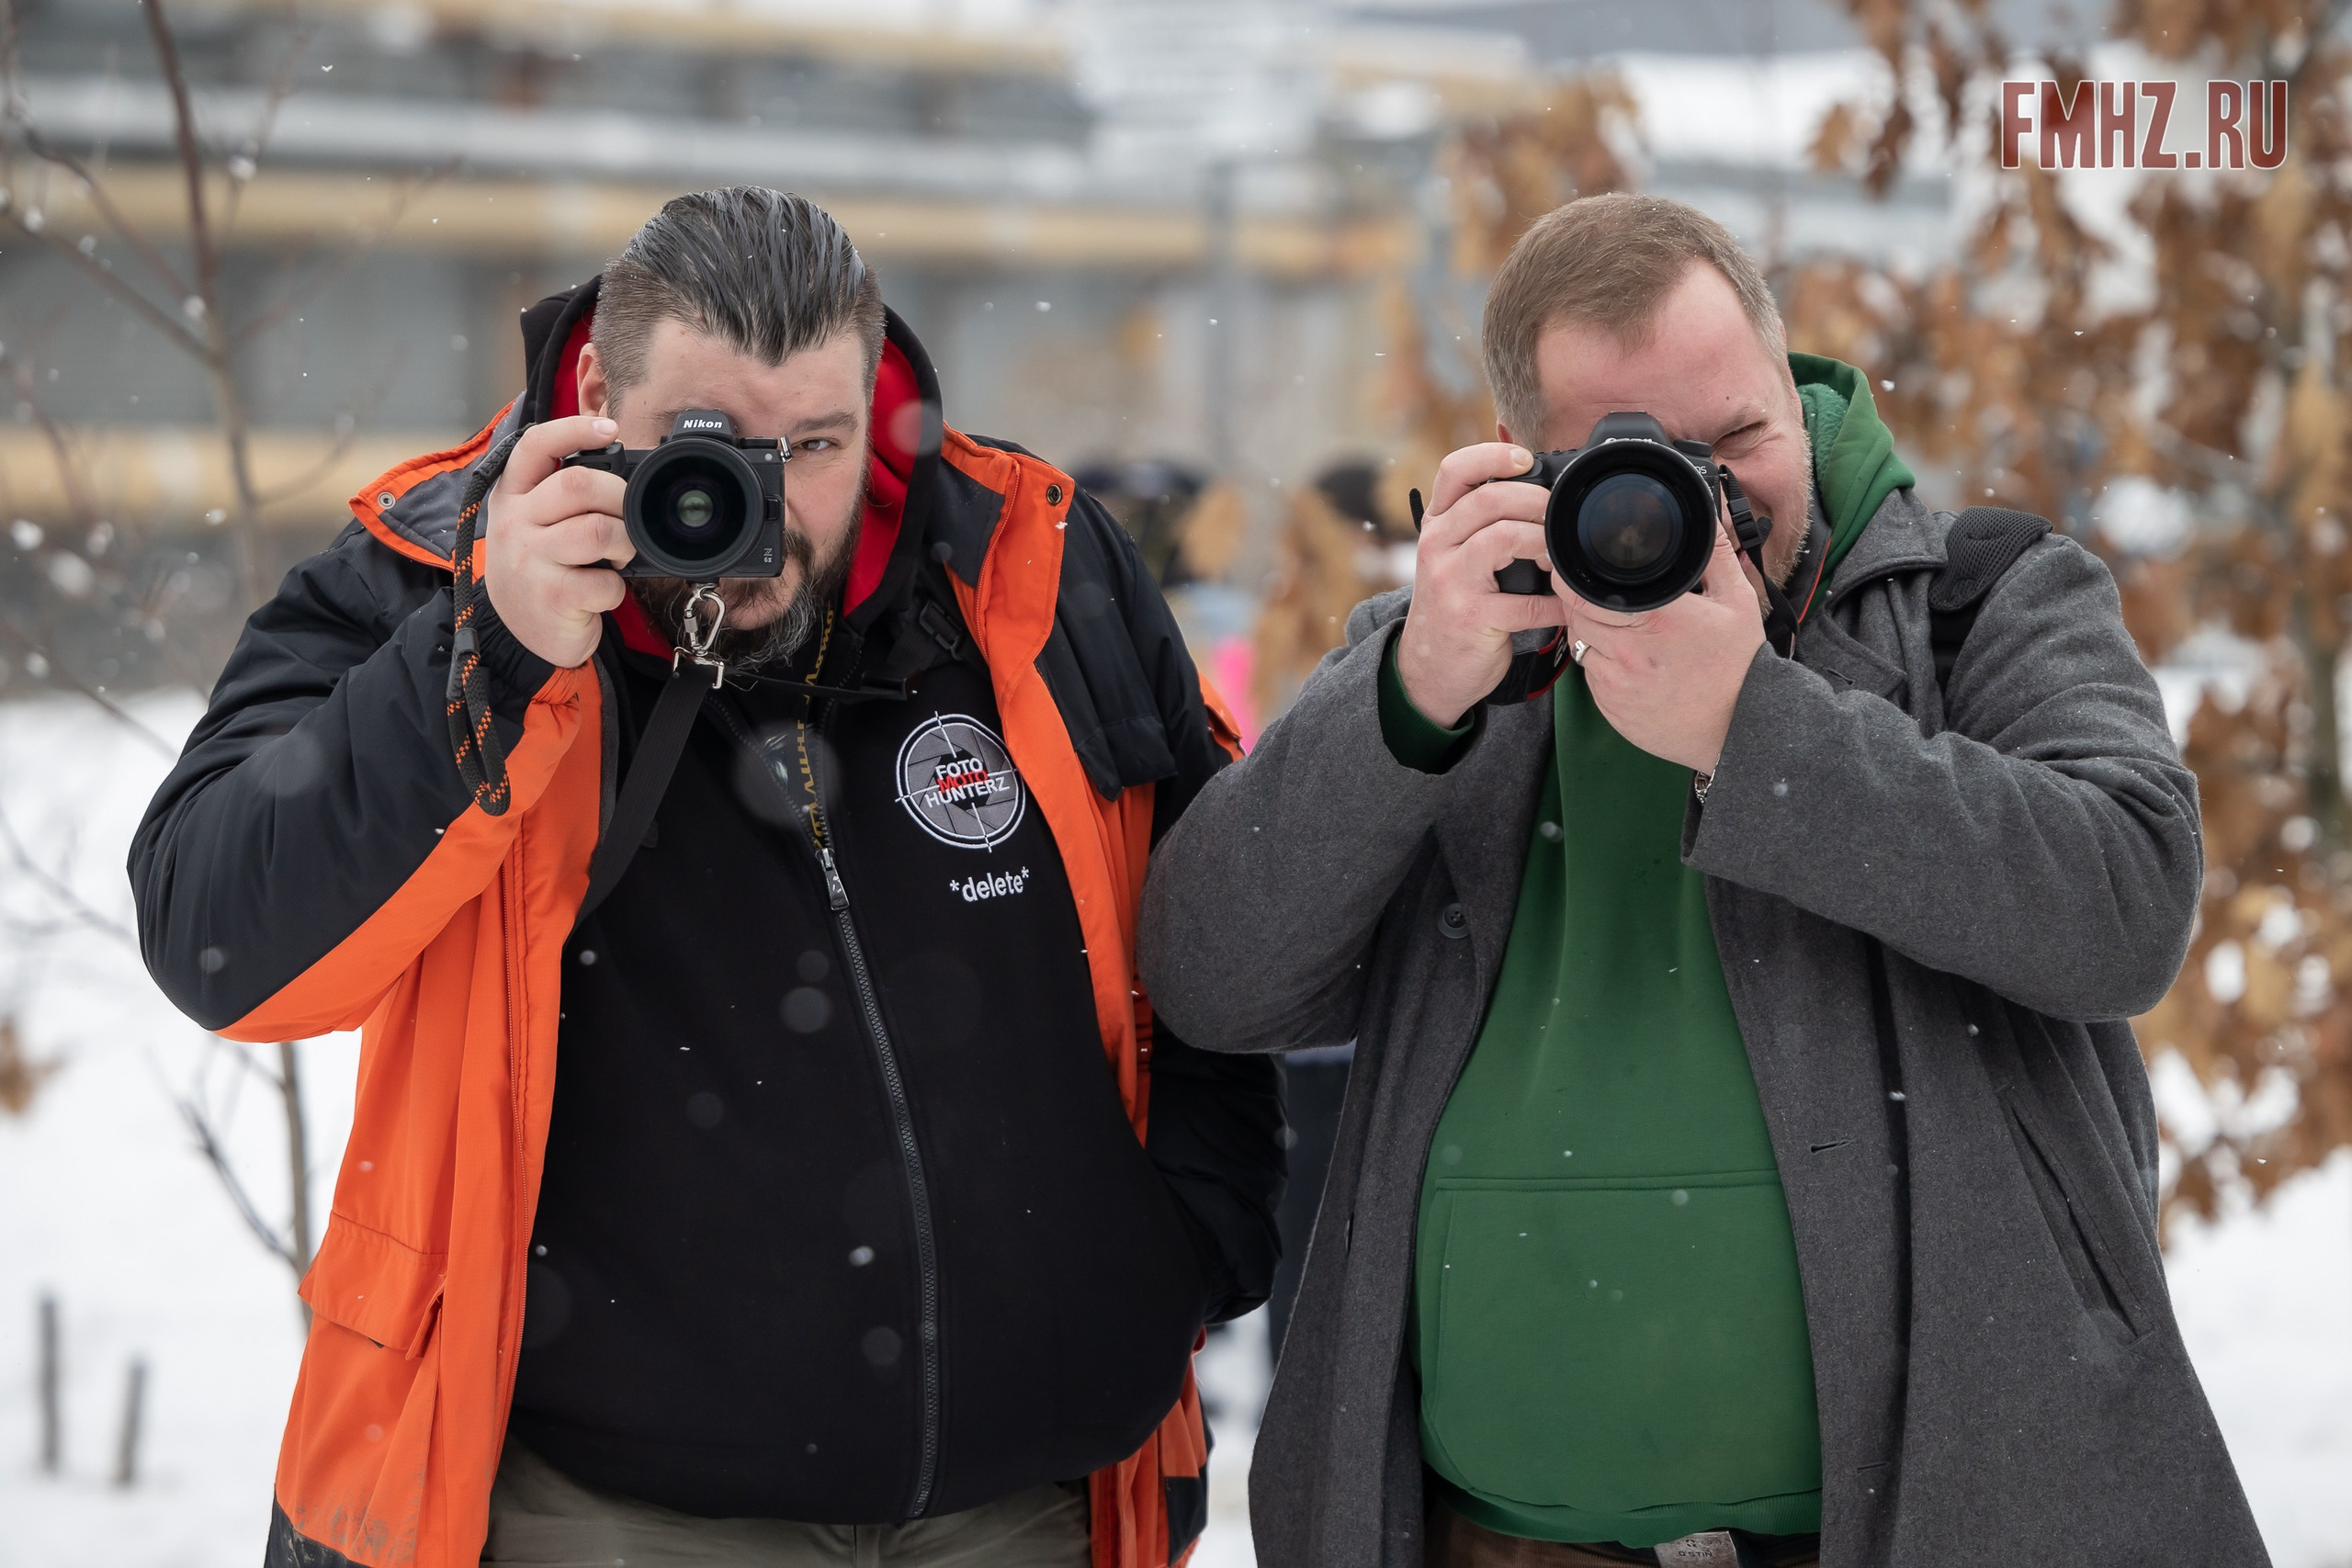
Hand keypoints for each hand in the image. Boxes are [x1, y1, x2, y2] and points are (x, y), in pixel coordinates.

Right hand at [482, 416, 631, 667]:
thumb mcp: (535, 523)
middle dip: (618, 496)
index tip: (609, 429)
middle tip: (625, 518)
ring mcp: (529, 559)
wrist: (519, 633)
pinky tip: (601, 591)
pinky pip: (603, 580)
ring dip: (623, 543)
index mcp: (512, 495)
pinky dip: (616, 588)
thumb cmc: (540, 569)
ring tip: (616, 555)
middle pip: (579, 484)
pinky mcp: (550, 595)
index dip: (575, 429)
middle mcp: (514, 522)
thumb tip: (616, 463)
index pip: (535, 445)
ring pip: (598, 530)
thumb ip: (561, 493)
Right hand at [1395, 443, 1571, 727]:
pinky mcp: (1469, 617)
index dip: (1492, 455)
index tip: (1527, 459)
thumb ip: (1482, 524)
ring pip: (1502, 538)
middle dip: (1535, 501)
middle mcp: (1436, 546)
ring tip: (1560, 556)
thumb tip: (1542, 490)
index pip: (1454, 471)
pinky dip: (1554, 603)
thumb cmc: (1455, 604)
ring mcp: (1449, 581)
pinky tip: (1565, 606)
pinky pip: (1523, 602)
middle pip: (1488, 500)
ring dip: (1544, 542)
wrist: (1428, 667)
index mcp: (1437, 525)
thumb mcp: (1454, 555)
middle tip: (1560, 515)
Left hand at [1560, 512, 1765, 773]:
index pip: (1583, 592)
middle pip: (1574, 617)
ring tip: (1618, 627)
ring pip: (1580, 647)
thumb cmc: (1741, 665)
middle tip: (1596, 595)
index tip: (1571, 567)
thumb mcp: (1737, 600)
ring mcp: (1617, 686)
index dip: (1570, 577)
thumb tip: (1705, 515)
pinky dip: (1600, 665)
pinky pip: (1591, 679)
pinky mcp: (1612, 711)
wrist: (1744, 727)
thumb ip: (1714, 553)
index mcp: (1655, 619)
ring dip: (1589, 633)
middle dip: (1578, 602)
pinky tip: (1628, 660)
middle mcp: (1629, 654)